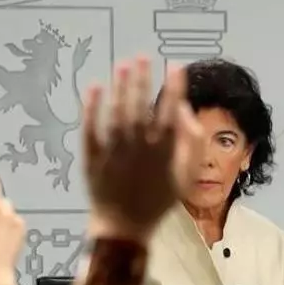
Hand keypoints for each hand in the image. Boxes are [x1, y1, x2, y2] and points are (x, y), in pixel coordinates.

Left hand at [82, 56, 202, 241]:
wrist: (125, 227)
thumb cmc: (159, 200)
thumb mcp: (186, 175)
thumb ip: (192, 142)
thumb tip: (184, 110)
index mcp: (163, 153)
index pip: (170, 113)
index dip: (174, 88)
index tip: (174, 66)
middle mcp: (138, 149)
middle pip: (140, 108)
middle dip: (142, 80)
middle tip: (142, 57)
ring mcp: (113, 153)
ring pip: (117, 115)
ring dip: (120, 88)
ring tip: (122, 65)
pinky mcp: (92, 158)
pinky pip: (90, 130)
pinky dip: (92, 109)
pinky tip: (95, 88)